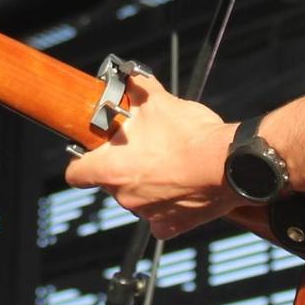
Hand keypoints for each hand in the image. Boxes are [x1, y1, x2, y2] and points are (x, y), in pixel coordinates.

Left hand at [62, 72, 242, 240]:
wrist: (229, 163)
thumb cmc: (190, 136)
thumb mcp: (159, 102)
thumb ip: (137, 89)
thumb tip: (129, 77)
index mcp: (111, 169)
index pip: (75, 174)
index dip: (81, 162)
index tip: (91, 154)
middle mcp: (124, 196)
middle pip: (111, 182)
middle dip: (123, 166)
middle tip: (144, 149)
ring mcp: (147, 214)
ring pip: (137, 198)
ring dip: (146, 184)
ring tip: (167, 164)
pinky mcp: (171, 226)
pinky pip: (161, 219)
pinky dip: (168, 207)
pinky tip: (180, 189)